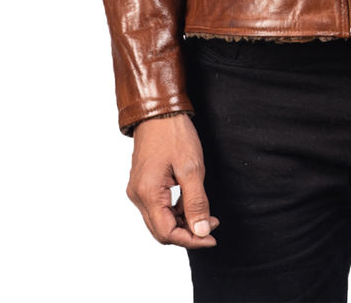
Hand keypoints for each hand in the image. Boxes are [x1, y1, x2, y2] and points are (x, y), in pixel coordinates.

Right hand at [126, 113, 219, 247]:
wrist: (159, 111)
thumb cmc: (174, 135)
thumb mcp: (192, 168)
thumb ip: (196, 202)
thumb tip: (200, 231)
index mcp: (147, 194)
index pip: (167, 233)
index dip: (191, 239)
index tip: (212, 236)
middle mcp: (137, 196)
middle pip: (162, 231)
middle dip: (188, 232)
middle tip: (212, 224)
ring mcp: (138, 190)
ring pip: (160, 220)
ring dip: (183, 221)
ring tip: (206, 213)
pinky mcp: (143, 184)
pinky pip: (158, 207)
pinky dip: (175, 210)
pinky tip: (191, 202)